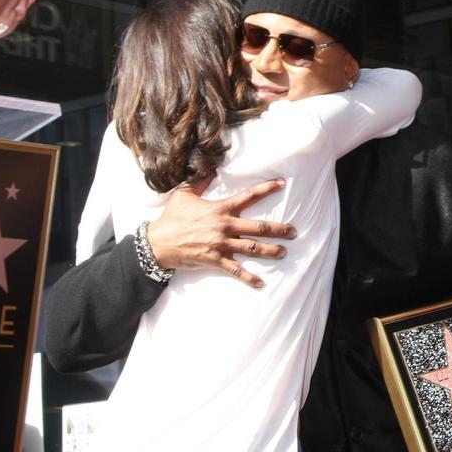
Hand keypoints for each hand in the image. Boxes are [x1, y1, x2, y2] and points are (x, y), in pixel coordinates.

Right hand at [146, 178, 294, 286]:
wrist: (157, 242)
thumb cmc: (171, 218)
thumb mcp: (184, 194)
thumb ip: (200, 181)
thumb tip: (210, 168)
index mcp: (220, 208)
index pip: (248, 196)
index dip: (266, 189)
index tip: (282, 184)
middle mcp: (225, 226)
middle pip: (258, 227)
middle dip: (279, 229)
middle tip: (294, 232)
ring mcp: (221, 244)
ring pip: (252, 248)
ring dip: (270, 251)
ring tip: (284, 253)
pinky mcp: (215, 260)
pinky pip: (236, 271)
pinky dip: (249, 278)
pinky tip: (261, 283)